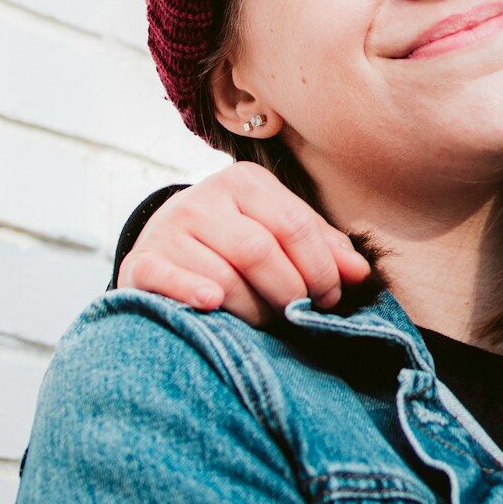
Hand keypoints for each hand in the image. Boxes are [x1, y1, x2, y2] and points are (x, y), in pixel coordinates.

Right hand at [117, 162, 370, 326]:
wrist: (165, 243)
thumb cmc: (236, 241)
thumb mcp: (277, 230)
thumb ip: (320, 246)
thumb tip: (359, 272)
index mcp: (244, 181)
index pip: (294, 225)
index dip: (321, 269)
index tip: (329, 298)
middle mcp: (204, 198)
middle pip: (259, 251)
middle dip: (289, 293)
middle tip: (300, 316)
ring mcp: (170, 229)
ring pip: (223, 278)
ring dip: (253, 312)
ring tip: (264, 322)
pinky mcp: (142, 261)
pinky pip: (169, 280)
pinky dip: (193, 294)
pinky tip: (212, 305)